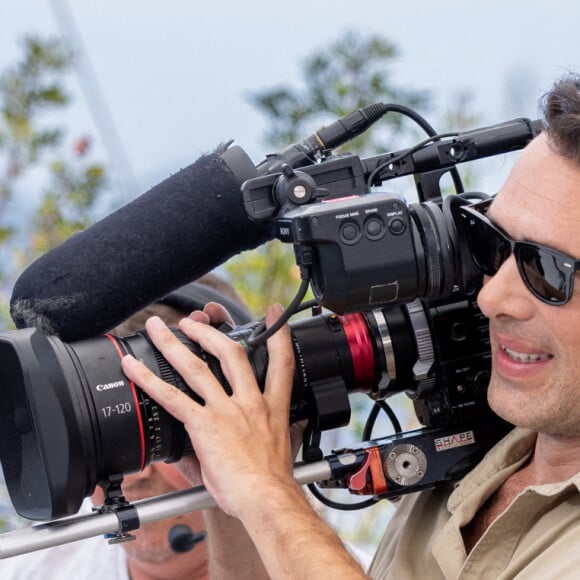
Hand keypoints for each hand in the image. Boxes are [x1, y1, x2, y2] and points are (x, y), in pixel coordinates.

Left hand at [121, 303, 295, 518]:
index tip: (272, 315)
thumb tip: (282, 427)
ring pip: (197, 367)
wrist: (266, 499)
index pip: (281, 361)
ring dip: (174, 343)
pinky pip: (172, 397)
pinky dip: (149, 379)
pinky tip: (133, 368)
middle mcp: (250, 402)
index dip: (278, 334)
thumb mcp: (286, 446)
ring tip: (158, 327)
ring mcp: (226, 411)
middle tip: (193, 320)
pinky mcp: (205, 425)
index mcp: (271, 406)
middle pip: (231, 353)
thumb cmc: (273, 480)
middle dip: (210, 331)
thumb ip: (280, 429)